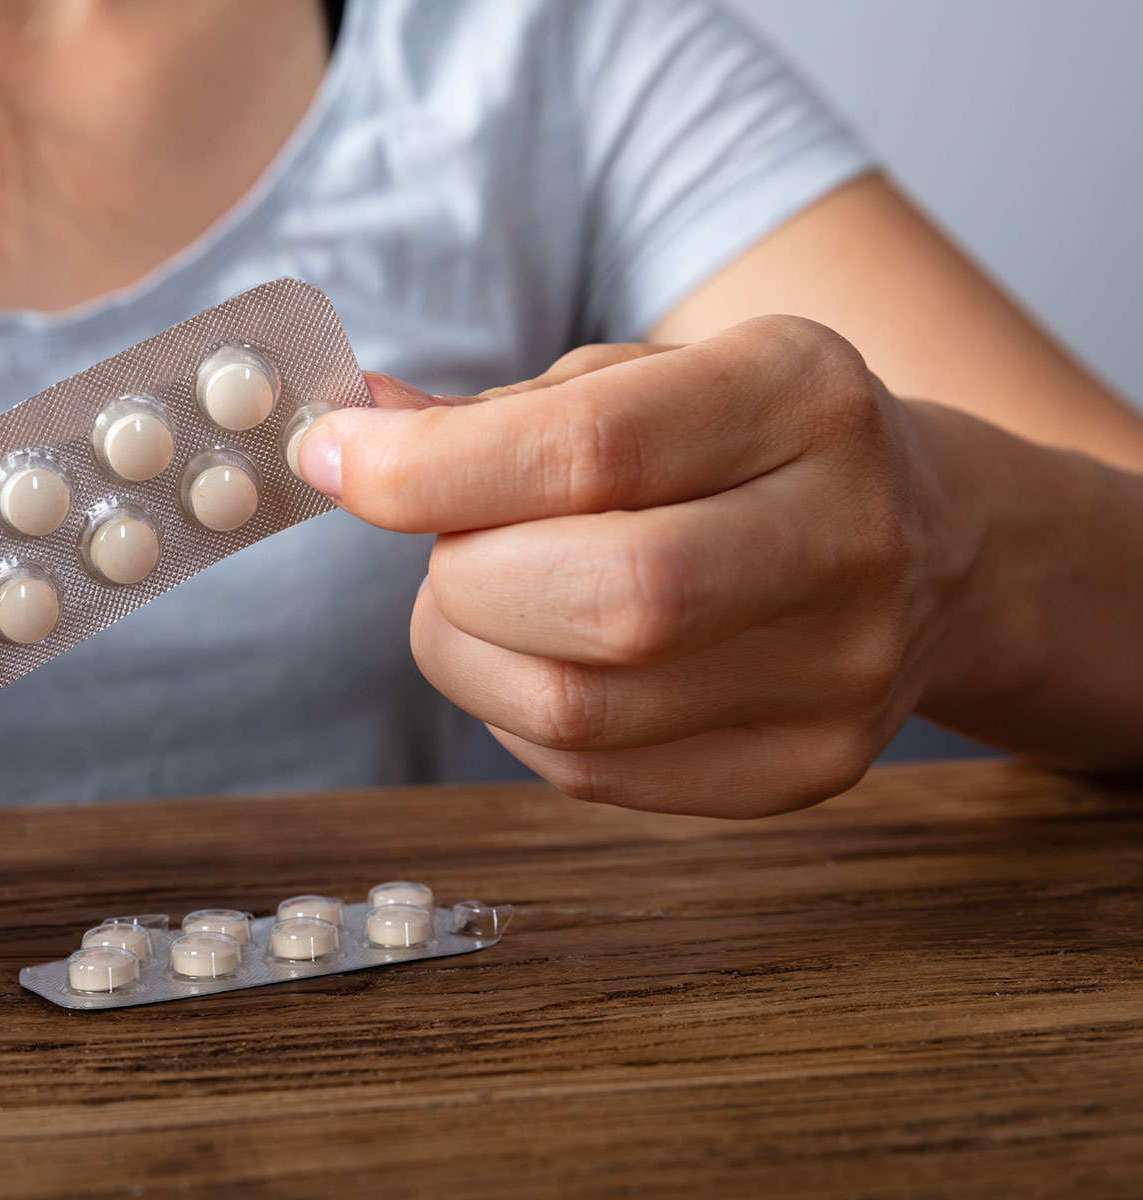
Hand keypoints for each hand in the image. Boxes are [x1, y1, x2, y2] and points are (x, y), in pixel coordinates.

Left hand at [301, 317, 969, 815]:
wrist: (934, 544)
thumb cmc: (747, 447)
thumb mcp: (645, 380)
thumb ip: (497, 413)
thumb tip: (346, 430)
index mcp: (798, 394)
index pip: (591, 449)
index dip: (426, 469)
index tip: (333, 458)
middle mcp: (844, 535)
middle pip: (602, 600)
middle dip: (462, 577)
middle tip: (445, 547)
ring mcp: (842, 673)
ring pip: (578, 709)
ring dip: (471, 655)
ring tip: (486, 600)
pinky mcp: (809, 770)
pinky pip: (593, 772)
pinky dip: (520, 717)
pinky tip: (546, 659)